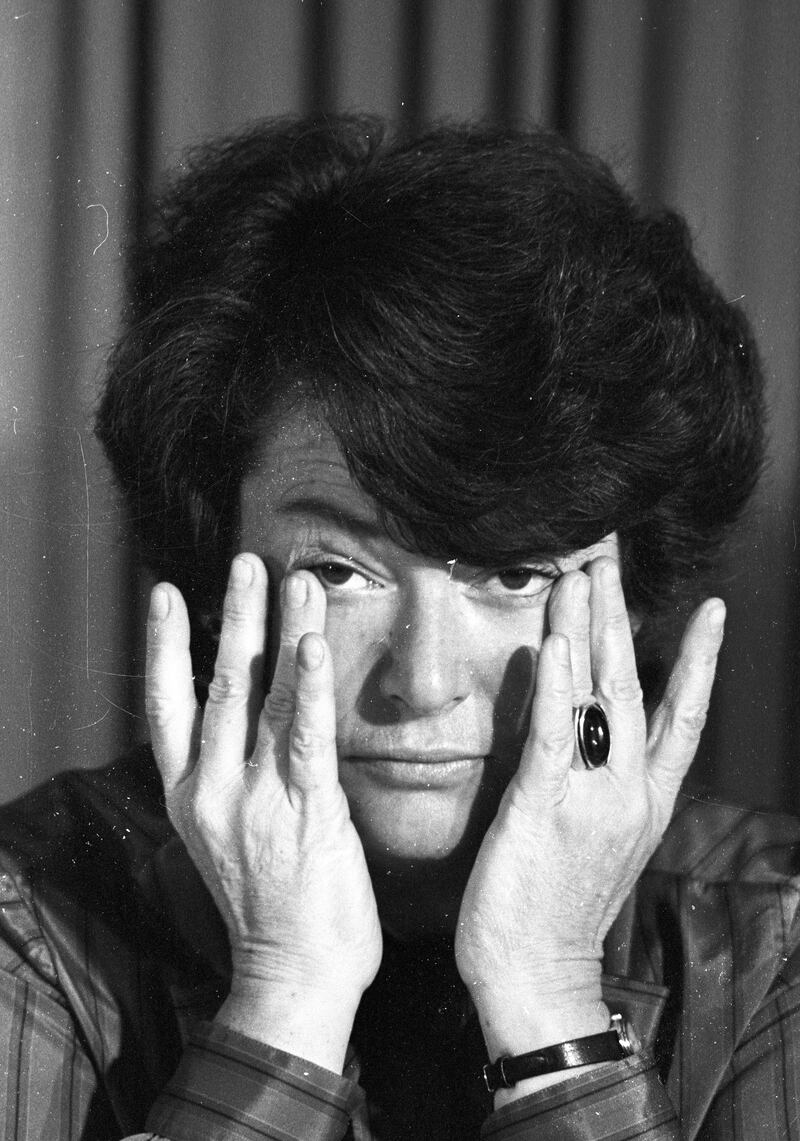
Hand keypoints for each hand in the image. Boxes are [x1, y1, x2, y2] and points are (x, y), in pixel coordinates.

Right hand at [145, 554, 381, 1069]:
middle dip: (233, 617)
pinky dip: (309, 686)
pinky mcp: (304, 810)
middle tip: (244, 563)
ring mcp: (256, 799)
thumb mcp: (231, 839)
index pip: (166, 707)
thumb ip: (235, 780)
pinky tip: (313, 644)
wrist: (292, 980)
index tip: (166, 597)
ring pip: (261, 697)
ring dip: (279, 632)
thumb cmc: (271, 911)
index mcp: (190, 797)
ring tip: (292, 579)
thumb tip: (257, 726)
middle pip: (216, 684)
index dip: (165, 647)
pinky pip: (305, 735)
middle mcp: (212, 790)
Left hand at [455, 557, 724, 1060]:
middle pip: (638, 687)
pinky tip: (558, 640)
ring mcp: (593, 799)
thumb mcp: (597, 844)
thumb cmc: (557, 911)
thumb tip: (588, 735)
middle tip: (614, 560)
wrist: (537, 979)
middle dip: (625, 619)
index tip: (712, 611)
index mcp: (646, 802)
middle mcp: (631, 793)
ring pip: (602, 698)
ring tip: (585, 574)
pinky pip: (557, 735)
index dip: (698, 662)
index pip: (683, 718)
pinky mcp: (546, 807)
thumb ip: (601, 787)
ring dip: (592, 630)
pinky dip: (559, 685)